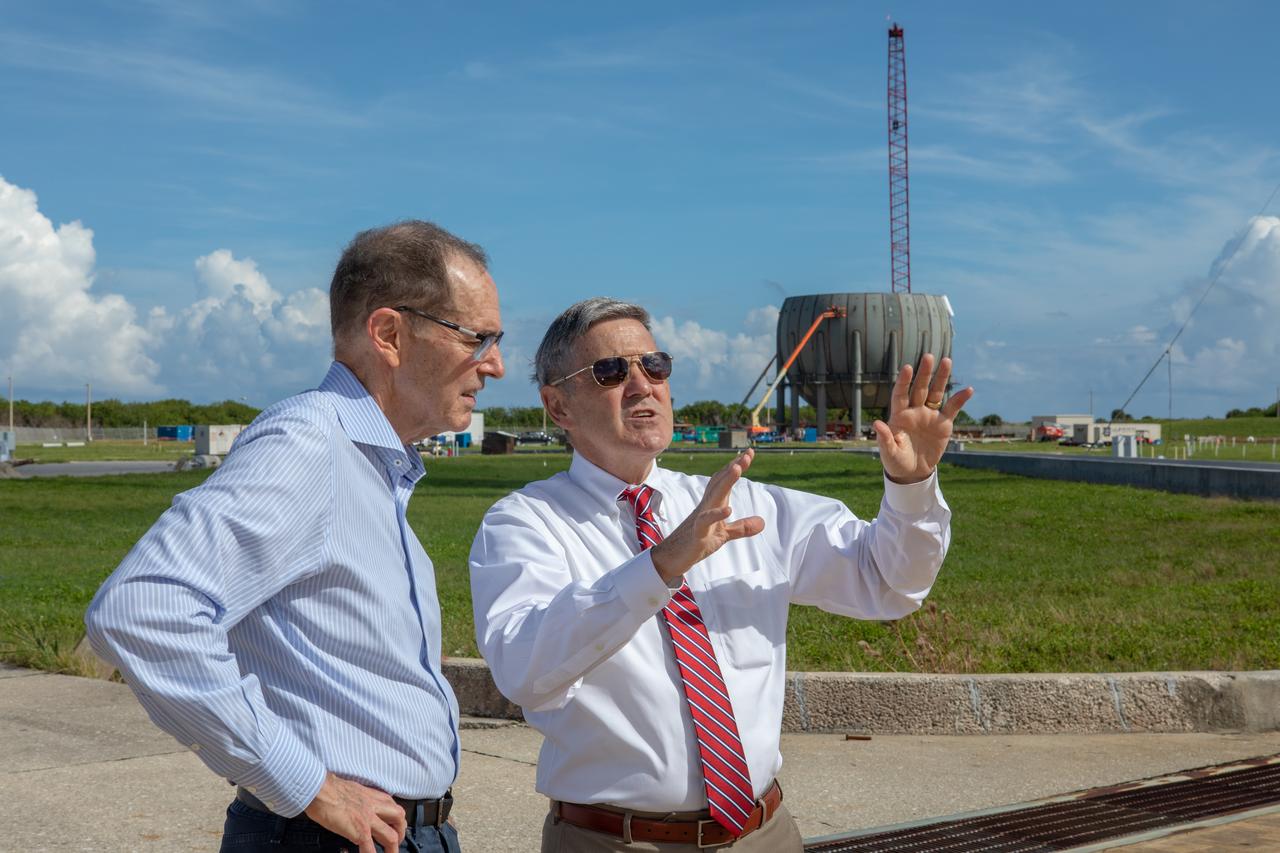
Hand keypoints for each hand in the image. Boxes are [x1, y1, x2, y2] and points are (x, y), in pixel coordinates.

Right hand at [303, 773, 406, 852]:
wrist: (319, 789)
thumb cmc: (328, 788)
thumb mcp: (351, 790)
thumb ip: (358, 799)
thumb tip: (355, 806)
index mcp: (371, 796)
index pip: (392, 805)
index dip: (396, 817)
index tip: (394, 825)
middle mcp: (374, 806)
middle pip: (399, 818)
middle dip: (401, 831)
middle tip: (397, 841)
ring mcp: (368, 819)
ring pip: (391, 836)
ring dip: (392, 848)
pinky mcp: (359, 830)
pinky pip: (370, 848)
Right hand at [650, 449, 765, 582]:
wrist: (672, 557)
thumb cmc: (696, 541)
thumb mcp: (724, 535)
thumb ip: (742, 527)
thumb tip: (762, 522)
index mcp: (713, 504)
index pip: (724, 481)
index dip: (736, 466)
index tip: (749, 452)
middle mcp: (706, 506)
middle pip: (720, 483)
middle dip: (733, 467)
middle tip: (747, 454)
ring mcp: (700, 518)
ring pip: (713, 496)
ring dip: (725, 482)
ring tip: (737, 468)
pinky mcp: (696, 533)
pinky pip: (705, 521)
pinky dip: (716, 514)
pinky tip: (728, 509)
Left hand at [873, 354, 974, 483]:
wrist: (912, 472)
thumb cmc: (896, 461)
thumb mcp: (889, 452)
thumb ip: (885, 438)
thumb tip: (876, 423)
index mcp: (899, 415)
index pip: (900, 394)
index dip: (903, 382)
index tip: (907, 368)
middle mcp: (914, 411)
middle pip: (920, 388)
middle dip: (924, 373)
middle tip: (928, 356)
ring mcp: (929, 415)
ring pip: (936, 393)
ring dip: (941, 378)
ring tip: (947, 361)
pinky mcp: (943, 424)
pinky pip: (952, 409)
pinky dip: (960, 400)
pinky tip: (968, 390)